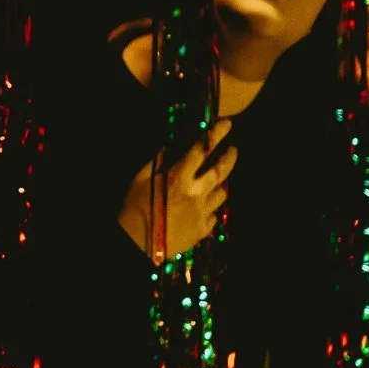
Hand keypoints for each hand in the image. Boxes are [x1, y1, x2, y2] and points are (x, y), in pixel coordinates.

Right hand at [117, 119, 235, 260]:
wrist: (137, 243)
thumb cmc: (135, 209)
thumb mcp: (140, 179)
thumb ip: (157, 161)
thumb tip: (170, 148)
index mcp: (179, 177)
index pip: (202, 149)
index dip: (216, 134)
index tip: (227, 124)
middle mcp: (195, 193)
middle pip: (221, 170)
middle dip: (230, 157)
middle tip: (233, 149)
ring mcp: (201, 212)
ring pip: (222, 193)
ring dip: (222, 184)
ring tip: (219, 180)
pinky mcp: (203, 229)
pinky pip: (214, 215)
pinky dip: (211, 208)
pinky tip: (205, 207)